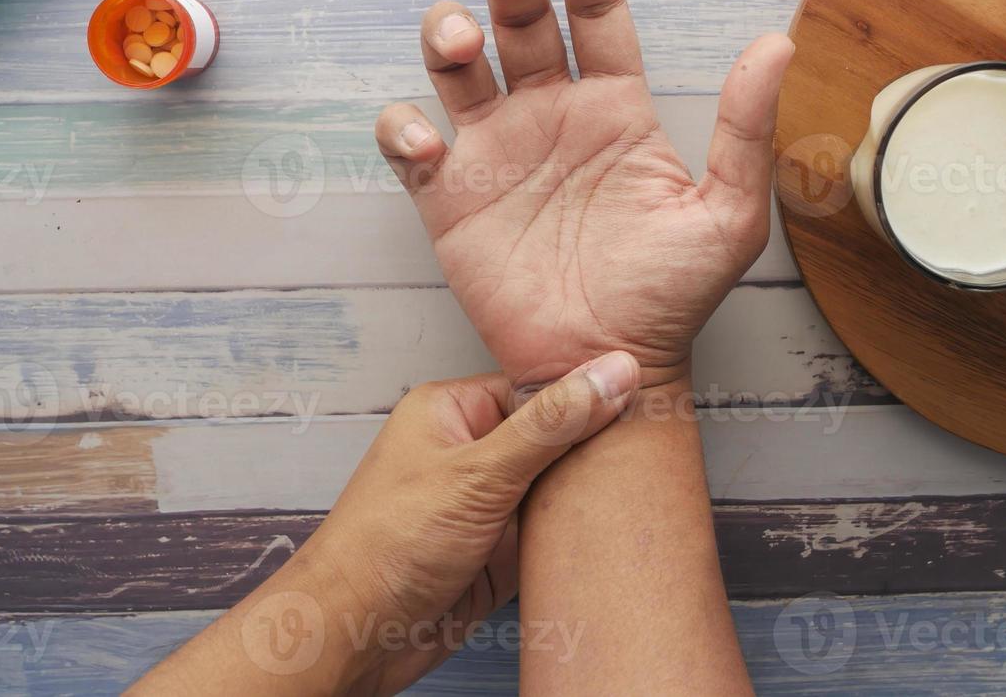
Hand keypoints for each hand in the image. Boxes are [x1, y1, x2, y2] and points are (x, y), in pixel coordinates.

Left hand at [129, 351, 639, 696]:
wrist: (354, 633)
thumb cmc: (387, 545)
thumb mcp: (480, 472)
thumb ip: (552, 424)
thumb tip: (610, 372)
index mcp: (452, 410)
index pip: (536, 387)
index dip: (587, 393)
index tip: (643, 393)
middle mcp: (468, 452)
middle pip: (551, 437)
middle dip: (592, 448)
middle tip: (650, 444)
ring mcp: (483, 504)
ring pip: (554, 488)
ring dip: (584, 497)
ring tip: (638, 490)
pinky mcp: (494, 552)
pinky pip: (548, 534)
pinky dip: (573, 538)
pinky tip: (608, 533)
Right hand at [376, 0, 793, 387]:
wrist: (609, 363)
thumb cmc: (672, 296)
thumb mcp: (727, 216)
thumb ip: (746, 129)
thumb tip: (777, 42)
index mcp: (615, 108)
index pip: (597, 16)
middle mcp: (551, 116)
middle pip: (520, 25)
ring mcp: (496, 152)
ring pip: (456, 66)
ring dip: (448, 36)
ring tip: (462, 41)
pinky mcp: (449, 198)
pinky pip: (409, 145)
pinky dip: (404, 130)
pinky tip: (429, 141)